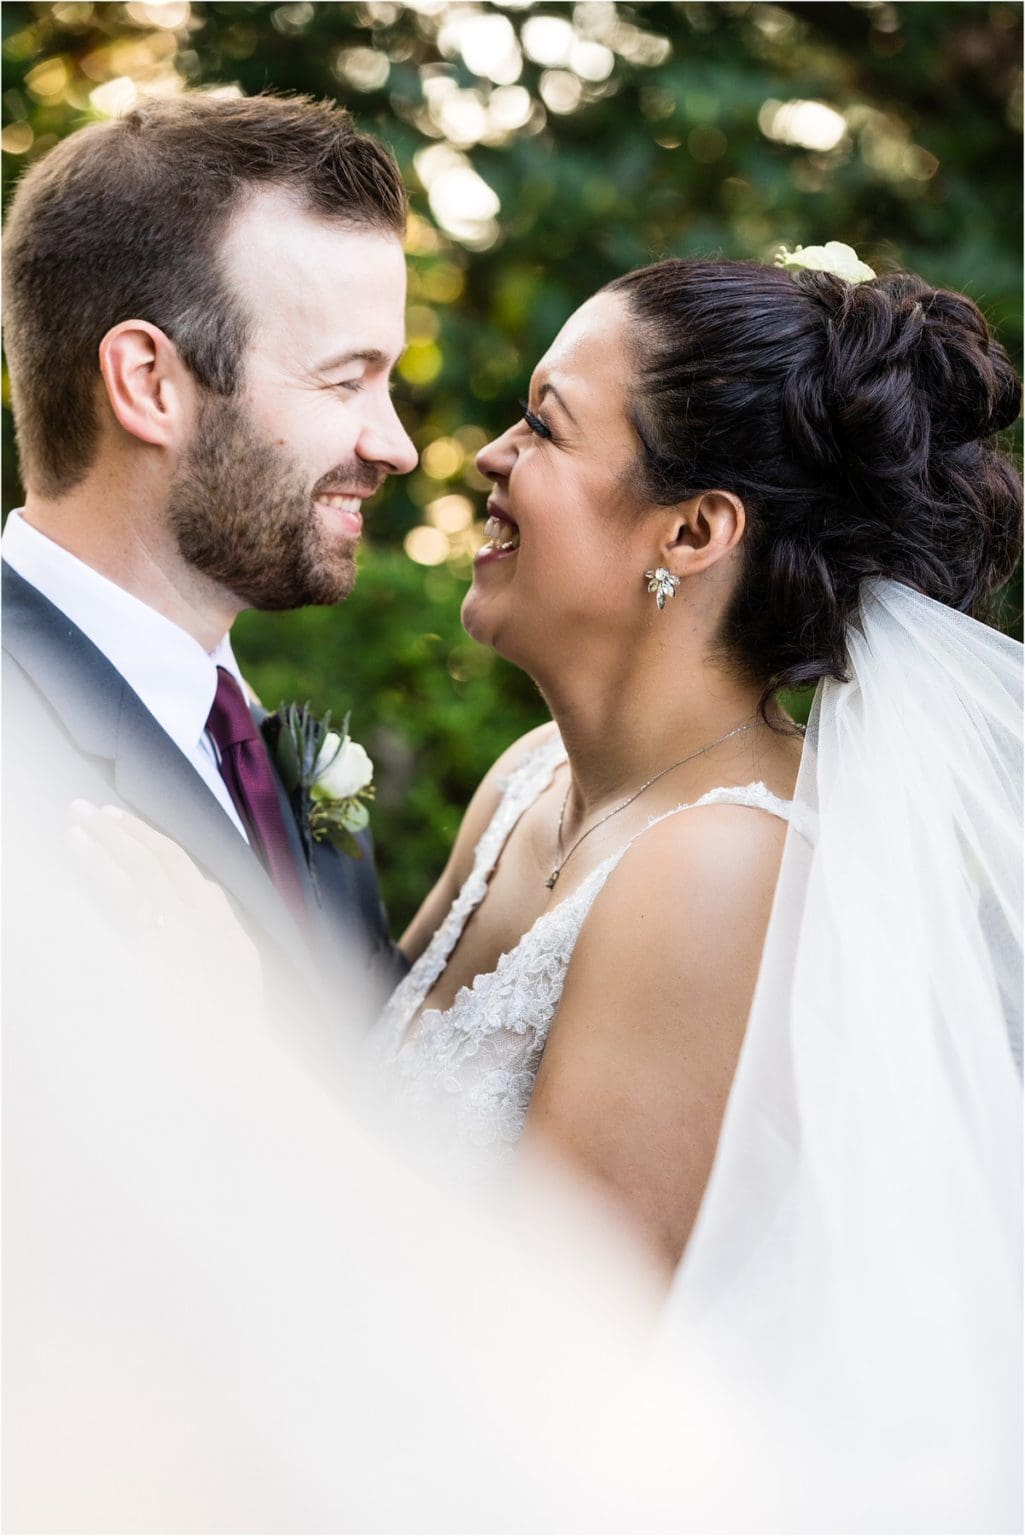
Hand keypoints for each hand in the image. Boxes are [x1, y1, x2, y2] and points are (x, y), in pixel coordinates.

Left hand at [67, 802, 263, 1018]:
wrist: (234, 1054)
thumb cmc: (235, 1009)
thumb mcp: (241, 955)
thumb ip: (221, 918)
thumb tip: (207, 888)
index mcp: (216, 918)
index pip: (176, 860)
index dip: (142, 833)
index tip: (115, 816)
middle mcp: (196, 925)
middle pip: (150, 863)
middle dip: (114, 832)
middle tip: (82, 809)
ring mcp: (173, 947)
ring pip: (132, 886)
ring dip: (100, 856)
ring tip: (72, 833)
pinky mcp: (152, 973)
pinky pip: (113, 933)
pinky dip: (87, 911)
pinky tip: (62, 893)